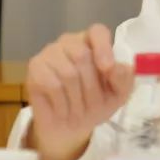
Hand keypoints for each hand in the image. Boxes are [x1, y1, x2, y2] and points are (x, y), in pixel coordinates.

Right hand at [25, 24, 133, 159]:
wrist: (70, 127)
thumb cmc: (97, 104)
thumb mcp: (118, 94)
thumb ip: (123, 78)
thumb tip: (118, 67)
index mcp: (94, 42)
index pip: (98, 31)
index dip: (103, 48)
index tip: (108, 68)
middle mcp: (71, 42)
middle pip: (83, 56)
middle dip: (92, 88)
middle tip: (94, 108)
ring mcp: (50, 53)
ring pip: (68, 73)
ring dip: (77, 100)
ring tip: (79, 113)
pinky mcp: (35, 68)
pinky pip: (52, 85)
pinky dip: (62, 104)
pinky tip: (64, 111)